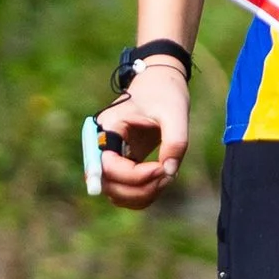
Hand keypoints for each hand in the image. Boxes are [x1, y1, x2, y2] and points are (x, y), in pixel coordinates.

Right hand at [96, 60, 188, 210]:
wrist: (161, 83)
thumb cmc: (165, 93)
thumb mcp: (175, 113)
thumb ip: (175, 142)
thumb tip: (169, 172)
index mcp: (108, 128)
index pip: (108, 167)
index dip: (135, 176)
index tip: (162, 168)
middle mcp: (102, 145)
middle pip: (108, 185)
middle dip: (140, 188)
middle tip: (167, 174)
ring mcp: (110, 157)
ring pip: (115, 193)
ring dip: (142, 195)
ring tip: (167, 175)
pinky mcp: (122, 164)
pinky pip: (125, 190)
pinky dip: (142, 194)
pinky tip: (161, 179)